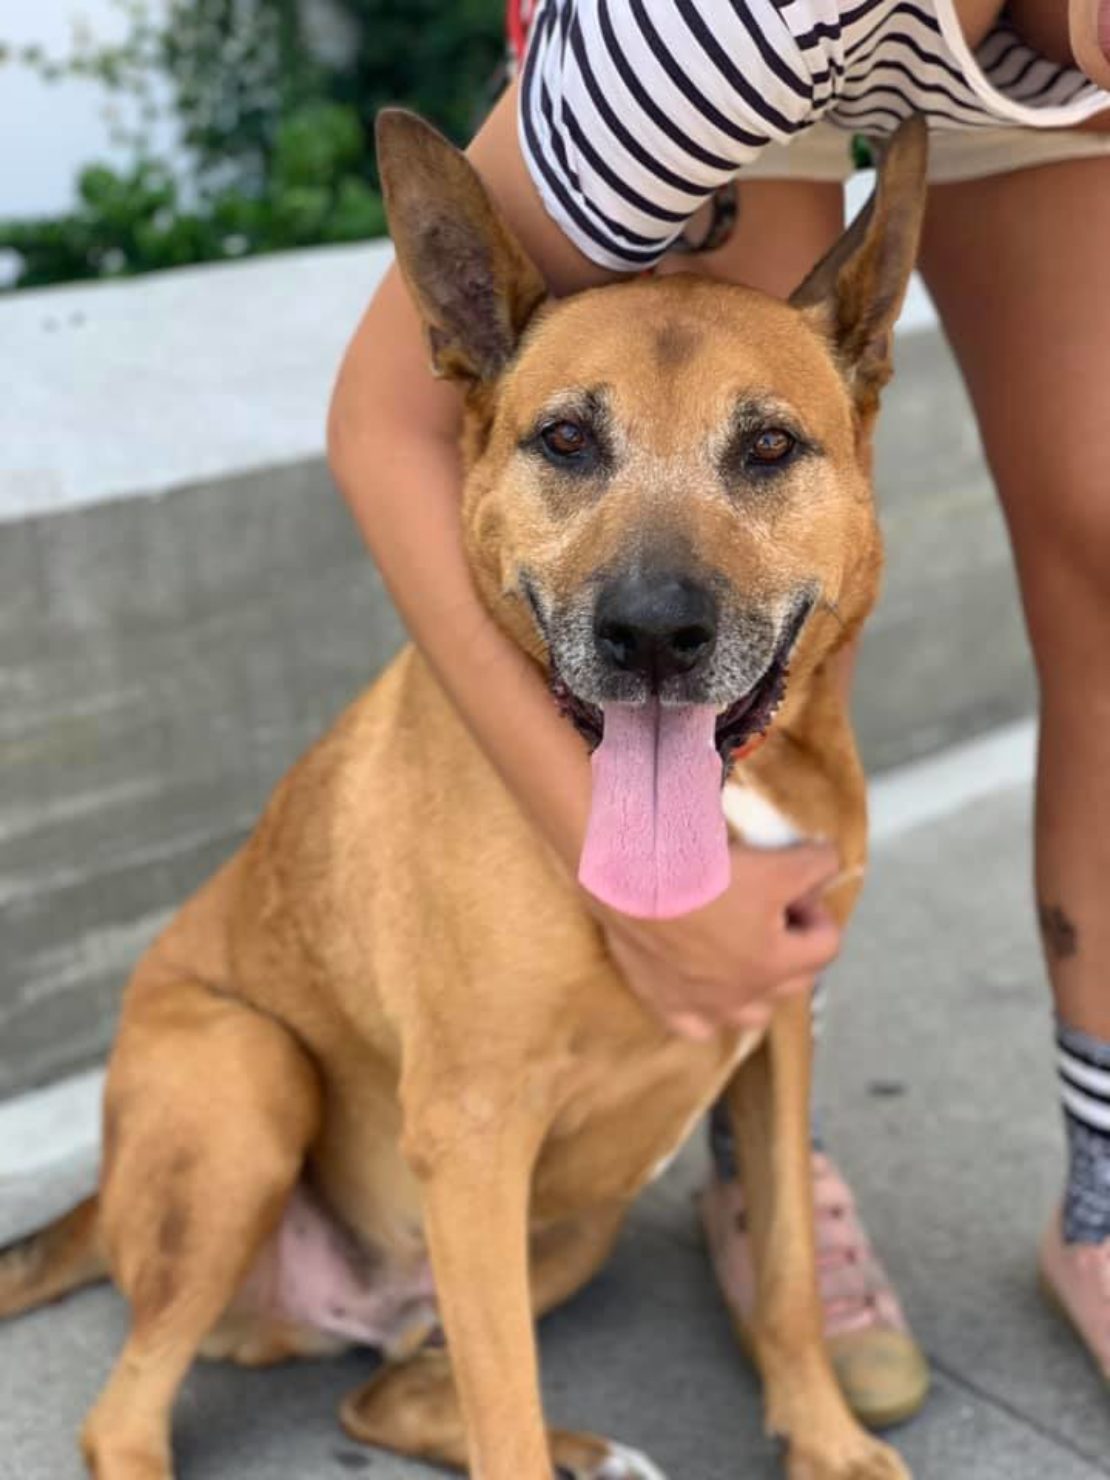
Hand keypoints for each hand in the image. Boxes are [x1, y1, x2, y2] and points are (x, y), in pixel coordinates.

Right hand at [598, 840, 842, 1038]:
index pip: (827, 945)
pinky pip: (699, 1026)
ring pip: (752, 1013)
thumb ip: (816, 866)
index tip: (796, 889)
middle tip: (772, 911)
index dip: (817, 911)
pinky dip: (709, 1011)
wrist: (632, 882)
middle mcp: (746, 995)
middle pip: (795, 981)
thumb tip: (830, 865)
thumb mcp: (775, 863)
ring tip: (744, 950)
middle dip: (793, 946)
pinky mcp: (667, 1005)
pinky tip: (706, 986)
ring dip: (759, 985)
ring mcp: (705, 1007)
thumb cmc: (703, 874)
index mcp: (776, 963)